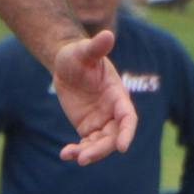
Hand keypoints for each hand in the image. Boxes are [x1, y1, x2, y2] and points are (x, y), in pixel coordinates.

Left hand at [51, 28, 138, 166]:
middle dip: (102, 149)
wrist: (66, 64)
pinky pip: (86, 143)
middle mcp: (112, 110)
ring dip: (89, 152)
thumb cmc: (78, 55)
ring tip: (71, 156)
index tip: (123, 148)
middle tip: (83, 158)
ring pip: (100, 143)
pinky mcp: (87, 126)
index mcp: (117, 94)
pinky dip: (77, 150)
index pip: (128, 117)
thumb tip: (107, 35)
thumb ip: (96, 47)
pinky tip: (65, 154)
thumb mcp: (84, 50)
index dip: (127, 132)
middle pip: (114, 135)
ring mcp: (100, 120)